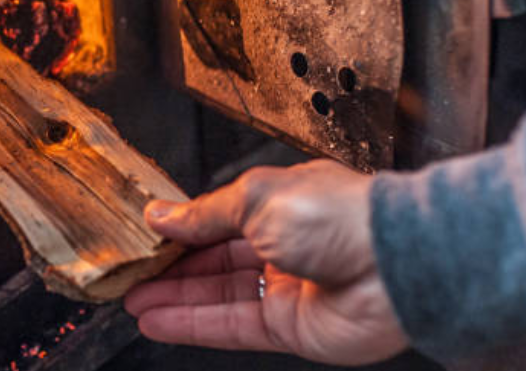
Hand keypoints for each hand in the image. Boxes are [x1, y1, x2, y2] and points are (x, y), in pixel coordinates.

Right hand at [124, 160, 407, 365]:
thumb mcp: (256, 198)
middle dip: (171, 268)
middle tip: (132, 274)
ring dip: (174, 299)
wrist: (393, 265)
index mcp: (280, 203)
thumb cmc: (339, 216)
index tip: (146, 236)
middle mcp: (283, 245)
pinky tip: (160, 321)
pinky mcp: (289, 328)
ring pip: (217, 296)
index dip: (181, 229)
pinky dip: (192, 325)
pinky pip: (230, 326)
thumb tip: (163, 214)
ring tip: (134, 300)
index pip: (217, 219)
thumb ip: (204, 214)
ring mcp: (285, 289)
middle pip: (214, 260)